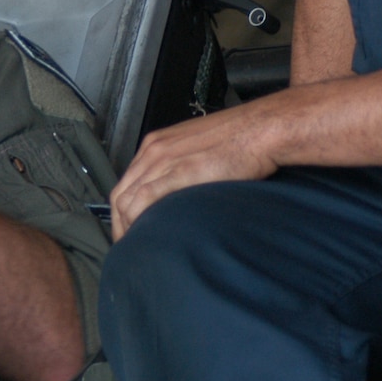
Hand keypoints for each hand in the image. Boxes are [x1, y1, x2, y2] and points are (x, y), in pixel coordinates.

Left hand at [110, 101, 282, 238]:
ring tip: (137, 250)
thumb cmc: (239, 142)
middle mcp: (154, 150)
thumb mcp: (199, 153)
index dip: (123, 211)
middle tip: (129, 247)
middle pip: (121, 194)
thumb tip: (178, 197)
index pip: (127, 183)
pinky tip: (144, 237)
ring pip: (127, 200)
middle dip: (120, 224)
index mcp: (157, 145)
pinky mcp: (178, 171)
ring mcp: (164, 159)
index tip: (131, 230)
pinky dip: (137, 221)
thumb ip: (183, 170)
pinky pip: (144, 199)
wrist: (261, 130)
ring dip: (127, 228)